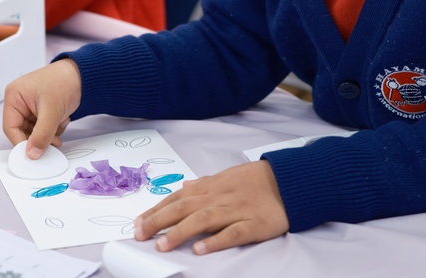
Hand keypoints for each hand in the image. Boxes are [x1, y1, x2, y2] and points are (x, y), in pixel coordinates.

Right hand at [2, 58, 81, 158]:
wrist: (85, 74)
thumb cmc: (64, 82)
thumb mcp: (52, 111)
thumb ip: (41, 134)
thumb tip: (32, 154)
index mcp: (14, 97)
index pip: (11, 127)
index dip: (21, 143)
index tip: (32, 155)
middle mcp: (19, 101)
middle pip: (22, 131)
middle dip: (39, 138)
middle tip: (53, 144)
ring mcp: (31, 106)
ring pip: (34, 131)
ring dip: (49, 133)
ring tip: (61, 124)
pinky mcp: (42, 110)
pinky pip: (43, 127)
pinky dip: (54, 128)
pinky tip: (63, 119)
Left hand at [134, 160, 288, 254]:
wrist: (288, 181)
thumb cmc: (255, 180)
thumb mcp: (226, 176)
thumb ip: (204, 183)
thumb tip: (184, 185)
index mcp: (211, 186)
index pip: (178, 197)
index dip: (156, 209)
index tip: (137, 222)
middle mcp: (219, 197)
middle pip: (184, 208)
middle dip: (159, 221)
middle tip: (139, 234)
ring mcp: (235, 211)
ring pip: (203, 220)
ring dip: (180, 232)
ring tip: (162, 245)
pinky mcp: (252, 225)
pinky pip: (232, 233)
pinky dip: (215, 241)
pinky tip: (200, 249)